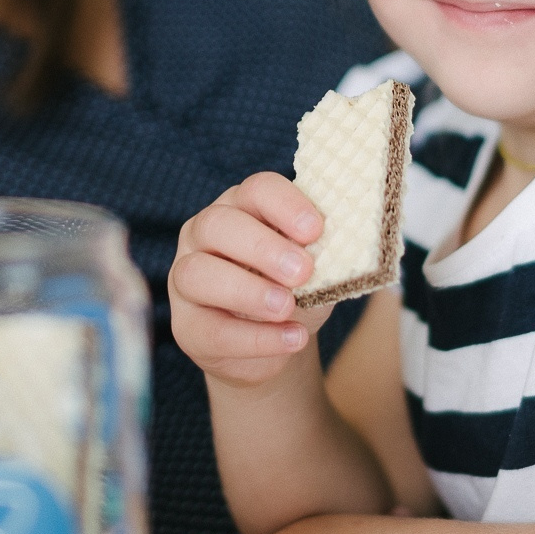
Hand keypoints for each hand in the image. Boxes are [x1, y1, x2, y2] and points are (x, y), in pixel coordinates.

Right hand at [169, 173, 332, 388]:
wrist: (275, 343)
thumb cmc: (297, 291)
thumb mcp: (316, 270)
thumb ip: (325, 256)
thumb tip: (348, 249)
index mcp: (243, 207)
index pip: (256, 190)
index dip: (285, 205)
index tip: (316, 230)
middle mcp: (205, 233)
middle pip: (218, 224)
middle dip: (262, 247)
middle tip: (302, 271)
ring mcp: (186, 277)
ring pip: (198, 274)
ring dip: (247, 291)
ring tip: (286, 308)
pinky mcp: (185, 325)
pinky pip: (211, 329)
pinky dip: (255, 337)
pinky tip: (290, 338)